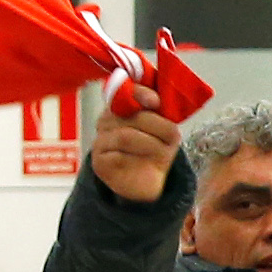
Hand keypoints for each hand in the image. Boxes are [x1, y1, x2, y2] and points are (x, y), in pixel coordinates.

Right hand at [83, 75, 188, 204]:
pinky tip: (147, 163)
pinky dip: (138, 159)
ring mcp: (100, 140)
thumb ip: (159, 109)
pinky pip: (118, 156)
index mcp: (120, 106)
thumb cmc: (156, 149)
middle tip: (172, 136)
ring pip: (126, 136)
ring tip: (163, 152)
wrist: (150, 181)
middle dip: (157, 126)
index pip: (124, 90)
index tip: (155, 101)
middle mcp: (106, 120)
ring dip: (151, 144)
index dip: (140, 93)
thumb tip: (156, 98)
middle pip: (131, 116)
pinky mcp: (99, 162)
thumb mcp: (164, 125)